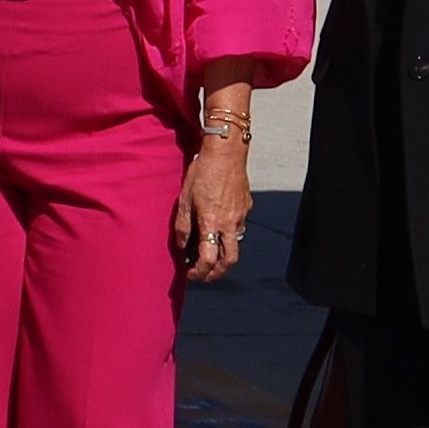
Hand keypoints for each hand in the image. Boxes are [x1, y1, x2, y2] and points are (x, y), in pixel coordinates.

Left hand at [175, 125, 250, 283]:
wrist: (226, 152)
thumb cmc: (202, 172)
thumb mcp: (184, 198)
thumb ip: (183, 225)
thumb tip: (182, 246)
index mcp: (212, 223)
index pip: (208, 259)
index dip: (199, 272)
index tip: (190, 274)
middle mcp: (229, 224)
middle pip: (229, 261)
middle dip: (217, 273)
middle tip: (205, 275)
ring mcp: (240, 216)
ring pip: (235, 245)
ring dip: (223, 254)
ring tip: (210, 252)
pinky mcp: (246, 207)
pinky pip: (238, 227)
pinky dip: (228, 235)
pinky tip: (218, 227)